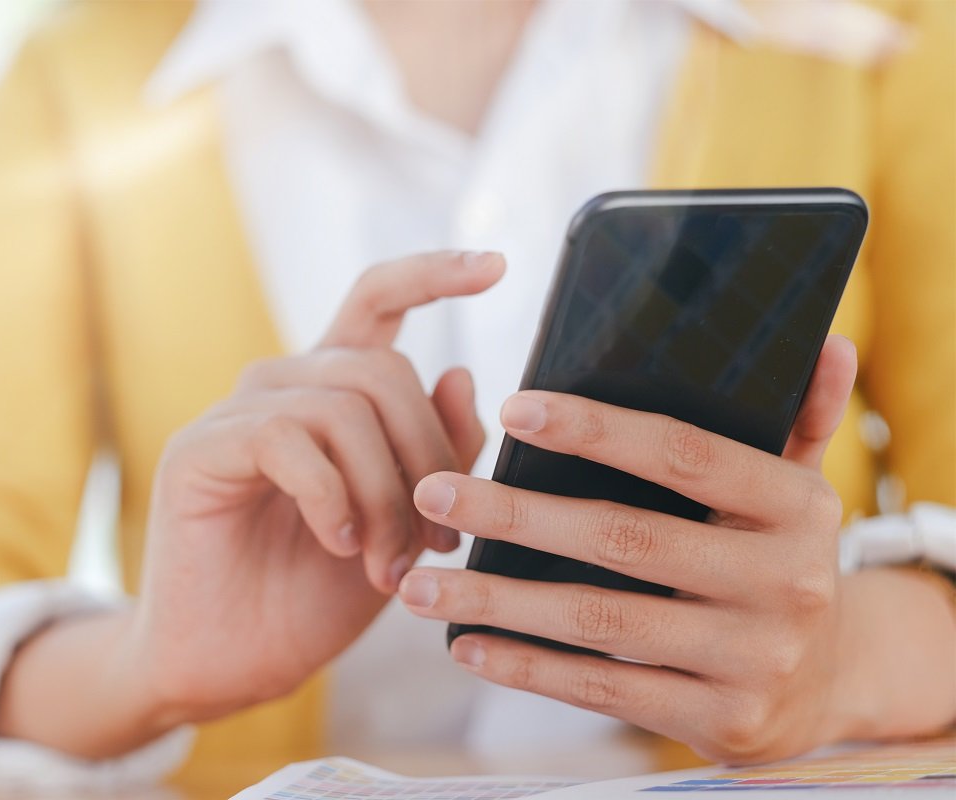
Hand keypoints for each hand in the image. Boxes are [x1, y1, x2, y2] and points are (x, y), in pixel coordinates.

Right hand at [126, 252, 499, 727]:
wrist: (233, 665)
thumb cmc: (315, 595)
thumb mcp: (405, 527)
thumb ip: (438, 455)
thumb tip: (459, 372)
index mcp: (331, 395)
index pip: (377, 300)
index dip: (434, 274)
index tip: (498, 266)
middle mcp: (282, 388)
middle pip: (383, 369)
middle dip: (426, 457)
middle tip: (434, 544)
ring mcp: (235, 415)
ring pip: (342, 408)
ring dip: (383, 495)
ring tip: (386, 564)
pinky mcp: (198, 450)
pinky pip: (286, 438)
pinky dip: (329, 497)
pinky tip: (337, 545)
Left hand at [400, 335, 875, 763]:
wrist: (829, 687)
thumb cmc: (778, 562)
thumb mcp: (800, 490)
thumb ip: (802, 417)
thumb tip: (825, 341)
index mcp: (798, 505)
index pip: (683, 453)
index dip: (595, 430)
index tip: (511, 409)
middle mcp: (785, 581)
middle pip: (624, 537)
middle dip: (516, 514)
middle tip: (434, 492)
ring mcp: (755, 658)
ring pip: (600, 621)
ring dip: (498, 601)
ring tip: (420, 585)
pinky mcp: (722, 720)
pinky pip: (606, 690)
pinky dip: (529, 668)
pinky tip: (467, 646)